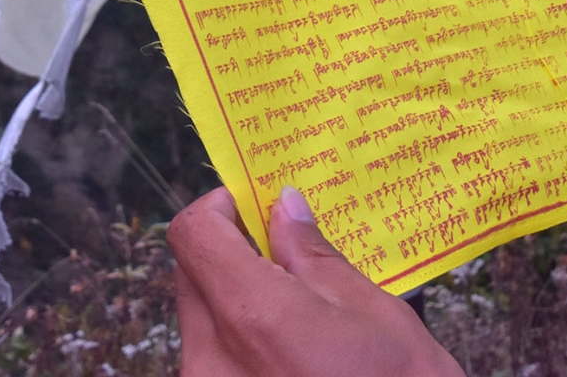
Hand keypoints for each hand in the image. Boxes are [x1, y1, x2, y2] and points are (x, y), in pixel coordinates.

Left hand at [168, 185, 464, 376]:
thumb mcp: (373, 313)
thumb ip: (315, 256)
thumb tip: (284, 208)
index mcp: (251, 315)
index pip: (193, 234)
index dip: (220, 208)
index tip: (256, 206)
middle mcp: (212, 358)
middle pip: (192, 275)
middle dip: (231, 252)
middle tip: (286, 253)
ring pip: (201, 320)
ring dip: (236, 299)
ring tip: (298, 309)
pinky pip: (213, 359)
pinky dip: (240, 340)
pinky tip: (289, 348)